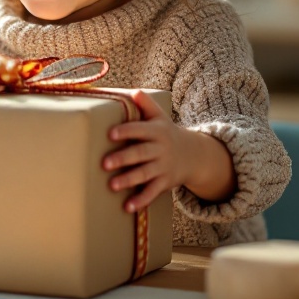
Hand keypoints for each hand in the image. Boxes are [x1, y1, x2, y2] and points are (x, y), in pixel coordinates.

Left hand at [99, 90, 234, 212]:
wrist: (194, 155)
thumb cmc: (166, 132)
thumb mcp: (160, 116)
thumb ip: (146, 103)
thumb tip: (132, 90)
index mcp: (156, 131)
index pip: (139, 130)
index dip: (126, 131)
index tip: (110, 134)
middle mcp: (160, 149)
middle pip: (140, 153)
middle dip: (123, 158)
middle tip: (104, 163)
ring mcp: (163, 167)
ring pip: (145, 174)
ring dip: (129, 180)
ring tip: (112, 185)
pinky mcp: (165, 182)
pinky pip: (152, 192)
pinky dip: (141, 200)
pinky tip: (127, 207)